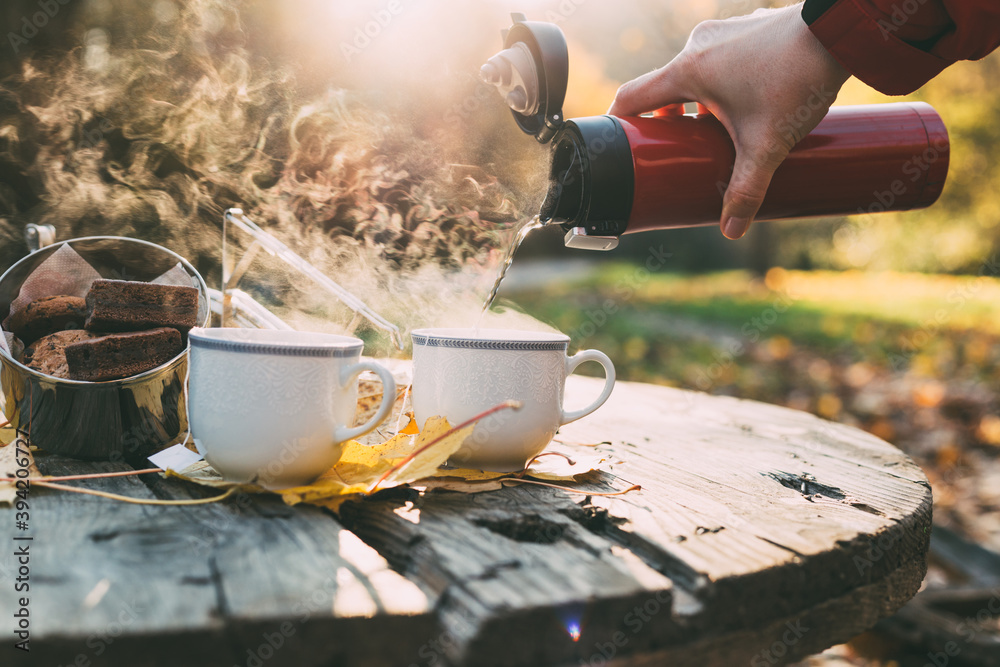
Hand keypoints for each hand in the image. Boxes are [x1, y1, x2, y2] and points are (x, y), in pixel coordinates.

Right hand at [608, 4, 849, 238]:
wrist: (839, 33)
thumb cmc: (796, 81)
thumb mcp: (766, 145)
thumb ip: (746, 189)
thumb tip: (732, 230)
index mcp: (687, 71)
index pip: (631, 96)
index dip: (617, 121)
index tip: (616, 140)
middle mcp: (698, 46)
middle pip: (665, 89)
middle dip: (670, 121)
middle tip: (679, 148)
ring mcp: (723, 32)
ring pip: (696, 73)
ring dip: (700, 101)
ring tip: (719, 129)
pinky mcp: (746, 27)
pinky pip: (722, 58)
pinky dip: (725, 80)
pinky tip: (751, 98)